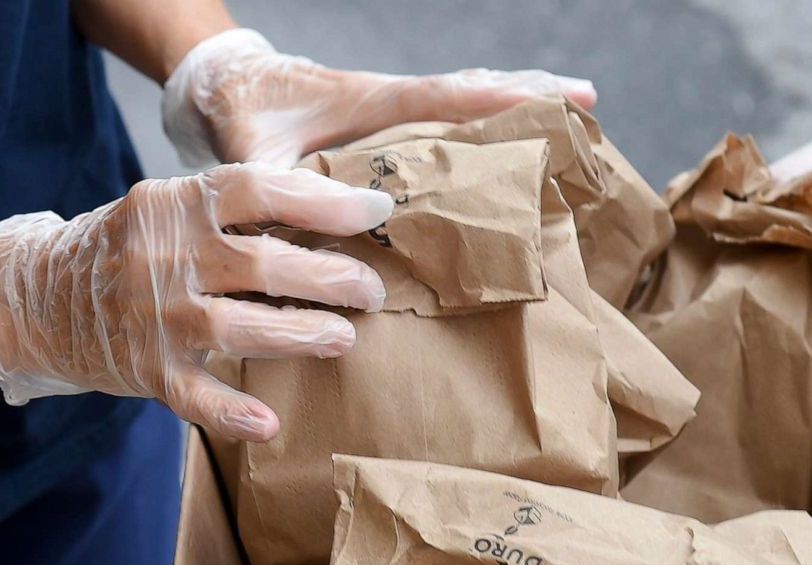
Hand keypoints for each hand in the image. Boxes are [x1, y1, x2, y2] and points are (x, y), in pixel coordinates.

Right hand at [0, 162, 392, 439]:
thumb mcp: (168, 208)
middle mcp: (166, 257)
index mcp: (177, 205)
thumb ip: (232, 211)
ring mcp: (155, 317)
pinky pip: (194, 396)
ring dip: (300, 333)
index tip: (374, 211)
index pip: (259, 189)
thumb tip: (329, 213)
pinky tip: (268, 425)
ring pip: (239, 327)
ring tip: (344, 337)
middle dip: (328, 276)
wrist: (34, 296)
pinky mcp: (146, 370)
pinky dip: (231, 413)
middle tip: (372, 289)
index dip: (322, 200)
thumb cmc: (127, 248)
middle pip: (261, 263)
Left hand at [161, 28, 597, 167]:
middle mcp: (389, 99)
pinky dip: (485, 115)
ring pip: (465, 96)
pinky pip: (448, 112)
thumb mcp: (251, 158)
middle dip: (530, 91)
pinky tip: (513, 133)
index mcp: (368, 102)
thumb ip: (277, 191)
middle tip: (589, 98)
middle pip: (472, 88)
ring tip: (572, 108)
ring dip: (517, 99)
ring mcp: (392, 108)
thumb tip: (305, 231)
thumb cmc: (238, 117)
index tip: (548, 101)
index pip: (442, 98)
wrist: (222, 86)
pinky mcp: (387, 122)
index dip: (494, 103)